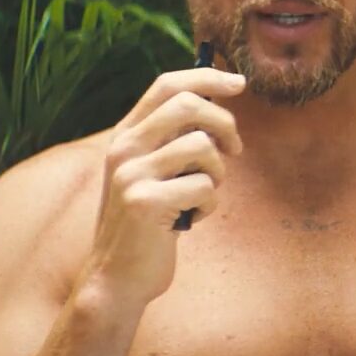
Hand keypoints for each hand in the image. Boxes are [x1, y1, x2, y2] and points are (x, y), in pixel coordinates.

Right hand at [85, 67, 245, 307]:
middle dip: (224, 123)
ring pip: (202, 147)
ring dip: (217, 174)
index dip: (206, 78)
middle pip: (188, 105)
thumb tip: (216, 101)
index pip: (167, 85)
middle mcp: (124, 148)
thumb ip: (173, 140)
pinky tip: (191, 219)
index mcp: (125, 135)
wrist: (117, 277)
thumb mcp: (153, 172)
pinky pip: (204, 187)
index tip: (238, 83)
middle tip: (235, 149)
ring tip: (201, 196)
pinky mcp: (145, 203)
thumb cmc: (148, 223)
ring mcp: (132, 174)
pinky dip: (209, 205)